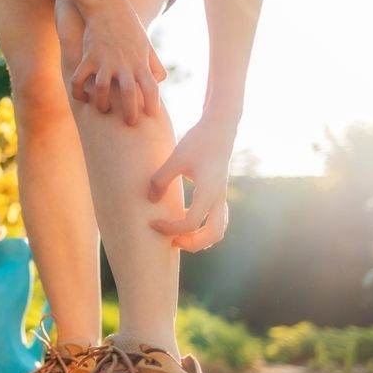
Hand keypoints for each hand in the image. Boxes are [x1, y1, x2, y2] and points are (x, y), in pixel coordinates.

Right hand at [70, 3, 167, 125]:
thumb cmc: (129, 27)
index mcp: (140, 62)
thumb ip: (154, 64)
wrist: (107, 6)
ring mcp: (104, 61)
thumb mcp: (146, 44)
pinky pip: (80, 79)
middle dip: (130, 112)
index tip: (151, 114)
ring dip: (102, 104)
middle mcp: (124, 64)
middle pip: (129, 94)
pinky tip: (82, 97)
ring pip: (102, 90)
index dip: (153, 104)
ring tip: (104, 109)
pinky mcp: (88, 57)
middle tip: (131, 123)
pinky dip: (78, 92)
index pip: (152, 87)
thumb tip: (159, 81)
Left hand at [147, 114, 236, 251]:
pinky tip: (184, 219)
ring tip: (178, 235)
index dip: (170, 228)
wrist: (220, 129)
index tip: (153, 222)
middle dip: (192, 243)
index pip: (191, 223)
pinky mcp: (219, 193)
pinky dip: (203, 227)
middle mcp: (218, 198)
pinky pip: (217, 220)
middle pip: (213, 235)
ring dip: (200, 238)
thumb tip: (151, 200)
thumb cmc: (198, 141)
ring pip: (218, 230)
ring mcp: (221, 197)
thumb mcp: (175, 158)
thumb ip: (161, 179)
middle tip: (171, 240)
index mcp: (208, 192)